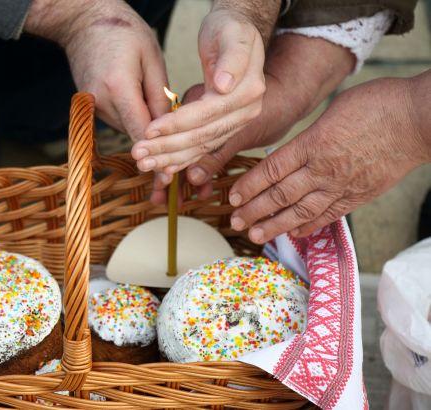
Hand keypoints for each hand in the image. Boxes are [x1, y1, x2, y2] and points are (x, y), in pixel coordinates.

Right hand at [25, 0, 167, 141]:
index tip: (173, 145)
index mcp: (119, 88)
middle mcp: (101, 102)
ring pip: (125, 128)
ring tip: (148, 96)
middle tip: (168, 115)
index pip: (141, 132)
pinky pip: (116, 120)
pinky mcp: (88, 107)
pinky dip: (129, 114)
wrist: (84, 22)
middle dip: (153, 130)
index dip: (159, 142)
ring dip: (140, 120)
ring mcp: (91, 106)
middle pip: (134, 133)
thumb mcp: (153, 57)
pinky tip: (134, 94)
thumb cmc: (124, 32)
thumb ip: (160, 95)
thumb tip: (167, 126)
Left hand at [132, 2, 279, 174]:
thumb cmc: (230, 30)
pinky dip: (181, 159)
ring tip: (143, 163)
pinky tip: (162, 166)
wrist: (236, 35)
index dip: (177, 123)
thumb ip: (232, 58)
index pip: (207, 113)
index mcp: (248, 91)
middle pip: (202, 135)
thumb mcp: (233, 33)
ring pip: (200, 146)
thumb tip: (224, 85)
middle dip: (167, 146)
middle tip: (138, 153)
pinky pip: (202, 148)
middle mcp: (246, 112)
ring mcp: (236, 123)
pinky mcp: (225, 128)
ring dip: (170, 158)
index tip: (149, 129)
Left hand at [229, 73, 430, 243]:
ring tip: (255, 235)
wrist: (418, 120)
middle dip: (254, 210)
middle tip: (235, 221)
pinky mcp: (359, 196)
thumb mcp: (332, 112)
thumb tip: (293, 151)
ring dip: (275, 225)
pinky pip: (328, 216)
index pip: (271, 169)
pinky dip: (309, 226)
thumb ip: (308, 136)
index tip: (232, 196)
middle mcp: (323, 169)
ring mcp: (342, 186)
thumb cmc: (377, 105)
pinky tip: (294, 233)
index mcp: (312, 144)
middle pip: (280, 195)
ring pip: (300, 212)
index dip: (249, 185)